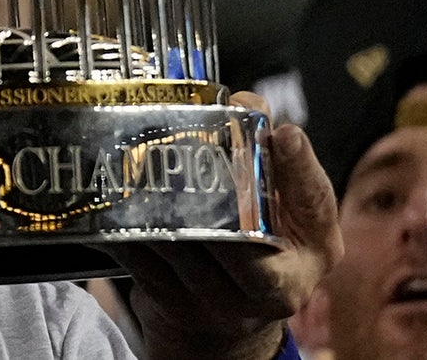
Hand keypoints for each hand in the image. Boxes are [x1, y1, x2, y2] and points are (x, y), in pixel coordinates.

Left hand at [100, 92, 343, 359]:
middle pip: (239, 233)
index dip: (298, 169)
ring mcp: (224, 302)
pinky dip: (125, 230)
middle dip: (208, 189)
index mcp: (315, 249)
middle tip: (181, 148)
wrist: (226, 322)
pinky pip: (143, 263)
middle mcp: (277, 284)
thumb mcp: (288, 207)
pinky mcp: (177, 307)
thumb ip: (272, 155)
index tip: (283, 133)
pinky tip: (111, 202)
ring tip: (136, 166)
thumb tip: (245, 103)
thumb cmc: (262, 245)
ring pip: (183, 245)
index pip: (313, 205)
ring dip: (155, 205)